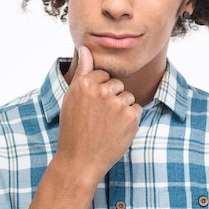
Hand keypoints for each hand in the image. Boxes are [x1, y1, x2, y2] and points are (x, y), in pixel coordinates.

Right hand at [56, 46, 142, 182]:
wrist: (80, 161)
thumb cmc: (73, 128)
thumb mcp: (72, 98)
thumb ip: (83, 71)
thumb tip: (86, 47)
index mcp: (85, 83)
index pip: (103, 75)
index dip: (98, 92)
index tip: (91, 107)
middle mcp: (101, 91)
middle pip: (118, 84)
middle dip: (112, 99)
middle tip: (98, 118)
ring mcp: (117, 104)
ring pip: (128, 97)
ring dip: (122, 109)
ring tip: (106, 125)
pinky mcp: (131, 117)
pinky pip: (137, 110)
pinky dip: (130, 120)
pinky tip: (116, 131)